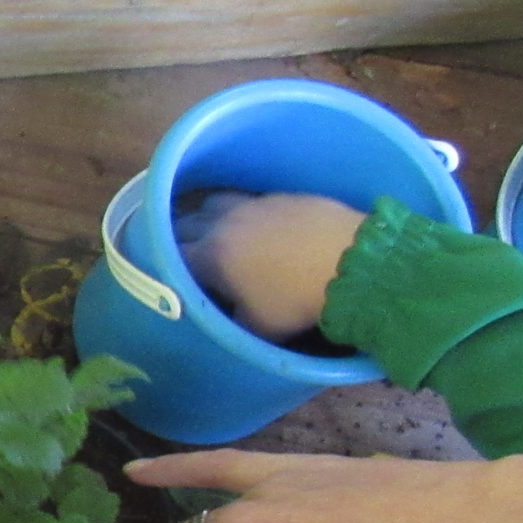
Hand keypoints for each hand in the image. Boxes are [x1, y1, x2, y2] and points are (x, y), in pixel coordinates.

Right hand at [175, 192, 365, 341]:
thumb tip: (226, 314)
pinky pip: (251, 200)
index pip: (171, 254)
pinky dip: (245, 211)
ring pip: (215, 202)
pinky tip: (257, 225)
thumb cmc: (299, 300)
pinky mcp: (284, 196)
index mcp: (210, 255)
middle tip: (187, 252)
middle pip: (186, 222)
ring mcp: (255, 204)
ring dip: (208, 216)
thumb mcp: (258, 326)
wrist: (355, 264)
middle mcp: (224, 223)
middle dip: (181, 237)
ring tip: (217, 230)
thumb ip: (232, 319)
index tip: (173, 273)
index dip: (167, 264)